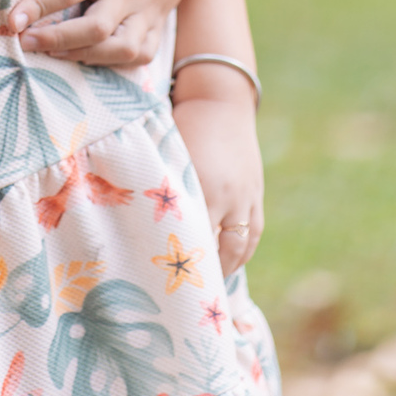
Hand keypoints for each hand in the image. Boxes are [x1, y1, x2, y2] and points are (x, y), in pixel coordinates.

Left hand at [5, 0, 218, 66]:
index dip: (37, 7)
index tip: (11, 18)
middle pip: (93, 29)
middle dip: (54, 40)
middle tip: (23, 41)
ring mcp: (149, 11)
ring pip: (120, 49)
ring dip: (83, 56)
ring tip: (51, 52)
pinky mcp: (160, 21)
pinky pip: (142, 54)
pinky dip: (116, 61)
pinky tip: (91, 56)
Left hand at [172, 87, 263, 277]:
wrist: (220, 98)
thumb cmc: (183, 122)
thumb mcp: (168, 153)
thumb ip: (160, 187)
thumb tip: (139, 218)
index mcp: (199, 184)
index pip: (190, 235)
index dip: (179, 260)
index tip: (165, 282)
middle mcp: (226, 195)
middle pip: (216, 248)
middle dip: (204, 274)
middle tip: (187, 296)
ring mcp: (245, 196)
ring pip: (239, 246)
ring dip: (225, 268)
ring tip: (209, 288)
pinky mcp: (255, 194)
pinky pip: (253, 233)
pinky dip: (242, 252)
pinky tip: (230, 265)